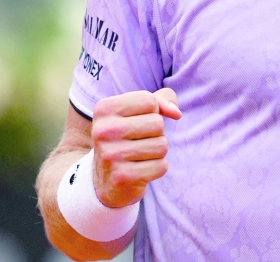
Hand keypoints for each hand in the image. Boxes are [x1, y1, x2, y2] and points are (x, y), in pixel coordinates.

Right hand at [90, 89, 181, 207]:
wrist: (106, 180)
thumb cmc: (129, 137)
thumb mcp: (140, 110)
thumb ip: (162, 99)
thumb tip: (176, 114)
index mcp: (104, 109)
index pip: (149, 101)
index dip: (152, 112)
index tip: (135, 123)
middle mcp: (103, 131)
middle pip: (157, 123)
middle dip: (156, 133)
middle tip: (138, 143)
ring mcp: (110, 155)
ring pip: (162, 145)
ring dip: (157, 151)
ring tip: (139, 156)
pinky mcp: (122, 177)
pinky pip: (161, 166)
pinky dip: (157, 168)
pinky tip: (140, 171)